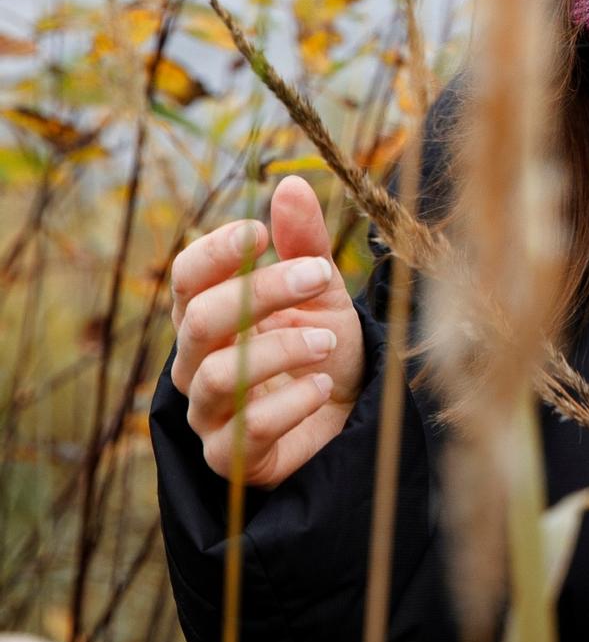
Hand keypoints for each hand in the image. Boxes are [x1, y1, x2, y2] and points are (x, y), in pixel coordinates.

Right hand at [169, 175, 364, 487]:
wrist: (350, 416)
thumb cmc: (323, 347)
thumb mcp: (321, 291)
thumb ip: (304, 244)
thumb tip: (291, 183)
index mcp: (209, 315)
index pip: (185, 277)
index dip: (216, 251)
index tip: (261, 232)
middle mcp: (197, 362)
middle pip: (200, 319)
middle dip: (261, 291)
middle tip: (319, 276)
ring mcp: (208, 413)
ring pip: (220, 375)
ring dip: (280, 350)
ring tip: (327, 341)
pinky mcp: (231, 458)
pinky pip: (248, 429)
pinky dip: (291, 402)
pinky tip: (322, 387)